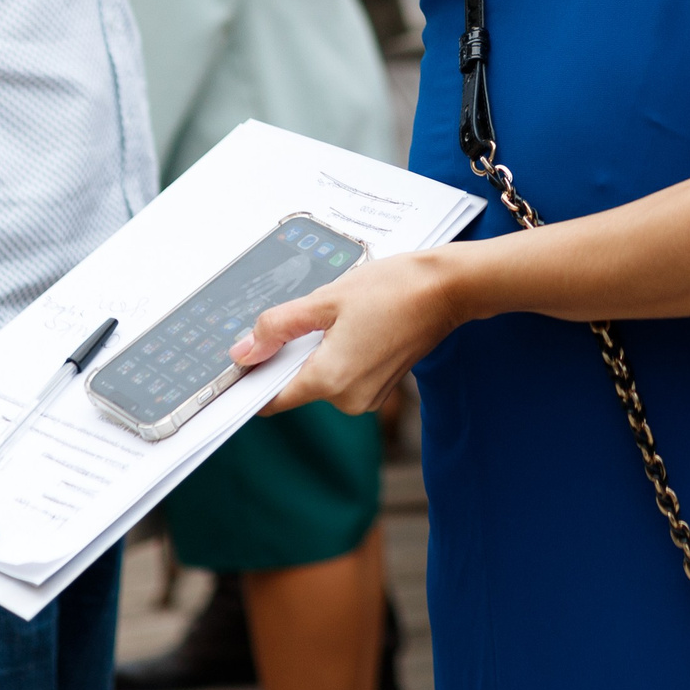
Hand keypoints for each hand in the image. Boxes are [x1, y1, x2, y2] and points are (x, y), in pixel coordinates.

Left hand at [236, 252, 461, 417]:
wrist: (447, 289)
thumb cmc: (392, 289)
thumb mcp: (325, 299)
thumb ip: (277, 328)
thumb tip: (242, 352)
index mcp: (330, 380)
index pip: (272, 399)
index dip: (253, 380)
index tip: (244, 358)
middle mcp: (348, 400)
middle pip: (296, 386)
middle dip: (289, 356)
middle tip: (301, 317)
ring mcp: (368, 398)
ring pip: (321, 380)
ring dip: (315, 352)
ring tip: (336, 317)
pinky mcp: (380, 388)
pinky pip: (342, 377)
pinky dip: (336, 355)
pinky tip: (352, 325)